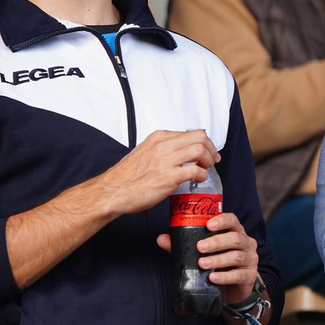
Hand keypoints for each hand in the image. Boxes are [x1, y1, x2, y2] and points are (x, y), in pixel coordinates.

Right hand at [95, 129, 217, 216]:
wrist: (112, 191)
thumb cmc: (127, 177)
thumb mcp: (145, 152)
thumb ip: (162, 149)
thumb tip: (180, 152)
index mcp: (158, 137)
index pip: (191, 132)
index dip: (205, 143)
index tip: (208, 152)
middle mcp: (163, 145)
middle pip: (200, 137)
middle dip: (211, 149)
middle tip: (212, 160)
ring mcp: (166, 160)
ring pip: (200, 150)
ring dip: (208, 160)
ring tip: (206, 170)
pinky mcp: (168, 177)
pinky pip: (195, 171)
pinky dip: (202, 175)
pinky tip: (198, 180)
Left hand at [155, 211, 258, 302]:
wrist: (234, 288)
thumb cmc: (219, 263)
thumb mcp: (203, 252)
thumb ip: (184, 244)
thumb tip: (161, 238)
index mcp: (235, 231)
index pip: (232, 220)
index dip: (221, 220)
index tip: (208, 224)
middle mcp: (246, 243)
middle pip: (234, 238)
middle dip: (216, 242)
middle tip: (200, 247)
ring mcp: (250, 259)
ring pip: (236, 256)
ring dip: (218, 260)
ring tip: (202, 264)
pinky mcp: (249, 276)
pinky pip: (238, 275)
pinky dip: (224, 276)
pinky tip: (212, 278)